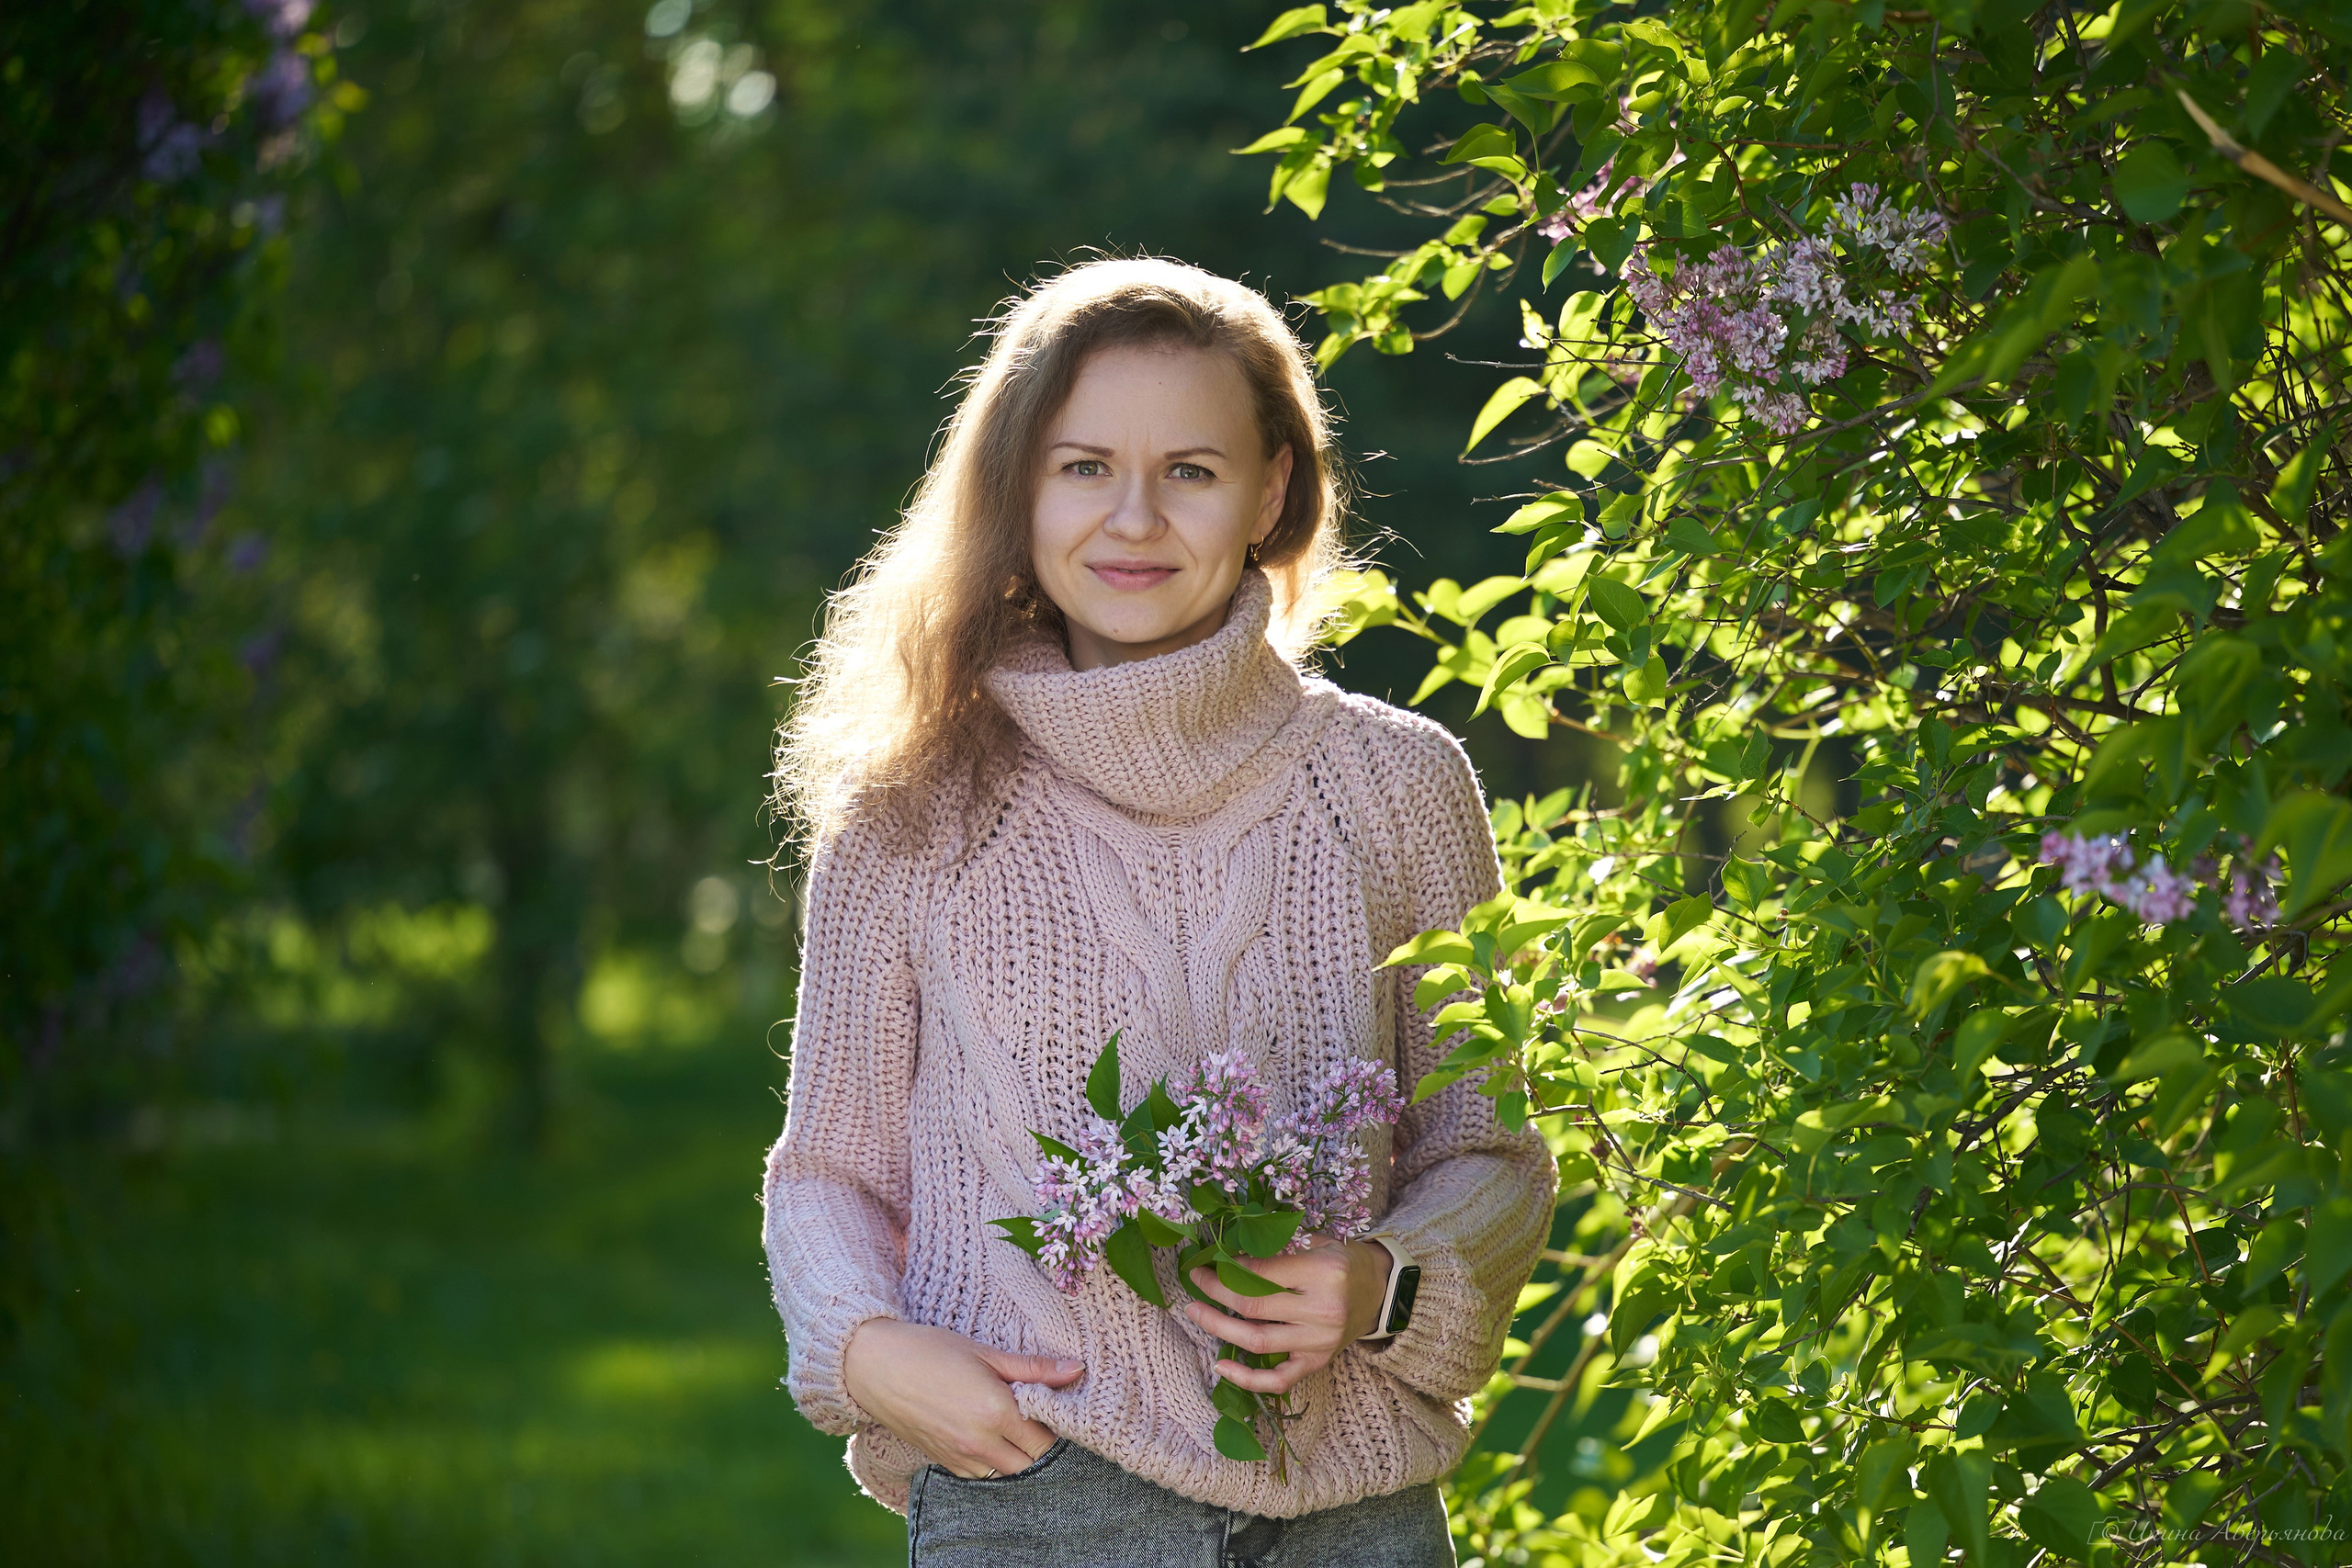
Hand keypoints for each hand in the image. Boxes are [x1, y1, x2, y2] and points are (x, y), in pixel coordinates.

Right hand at [840, 1318, 1083, 1478]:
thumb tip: (1077, 1370)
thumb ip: (1034, 1368)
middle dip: (1042, 1443)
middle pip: (1033, 1462)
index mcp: (996, 1413)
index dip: (1057, 1422)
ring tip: (1015, 1424)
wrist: (874, 1366)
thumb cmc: (930, 1351)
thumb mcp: (985, 1353)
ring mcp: (961, 1458)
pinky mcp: (945, 1463)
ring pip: (1009, 1473)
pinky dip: (995, 1462)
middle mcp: (981, 1443)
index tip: (1055, 1403)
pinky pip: (983, 1475)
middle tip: (1038, 1414)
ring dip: (1019, 1455)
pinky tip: (992, 1436)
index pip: (1048, 1437)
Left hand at [1182, 1236, 1393, 1395]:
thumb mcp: (1317, 1242)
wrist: (1382, 1291)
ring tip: (1196, 1313)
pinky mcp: (1318, 1363)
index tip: (1208, 1264)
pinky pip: (1278, 1380)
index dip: (1227, 1270)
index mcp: (1323, 1273)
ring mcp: (1320, 1342)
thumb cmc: (1345, 1261)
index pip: (1260, 1274)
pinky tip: (1221, 1367)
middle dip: (1216, 1293)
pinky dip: (1247, 1379)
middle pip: (1253, 1307)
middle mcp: (1322, 1310)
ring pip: (1258, 1341)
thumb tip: (1229, 1255)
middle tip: (1196, 1282)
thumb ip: (1278, 1249)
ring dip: (1219, 1328)